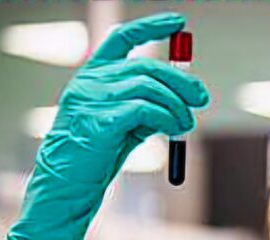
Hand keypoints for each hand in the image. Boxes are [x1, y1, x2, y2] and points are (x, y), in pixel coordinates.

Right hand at [7, 12, 208, 239]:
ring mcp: (91, 99)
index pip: (122, 38)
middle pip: (145, 66)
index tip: (178, 23)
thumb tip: (187, 95)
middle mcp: (89, 81)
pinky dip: (166, 118)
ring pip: (148, 87)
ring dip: (176, 106)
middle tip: (202, 99)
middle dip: (181, 81)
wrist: (67, 187)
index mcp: (92, 75)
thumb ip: (148, 105)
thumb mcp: (125, 124)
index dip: (151, 27)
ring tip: (186, 126)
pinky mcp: (99, 121)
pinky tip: (172, 131)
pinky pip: (145, 109)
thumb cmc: (96, 157)